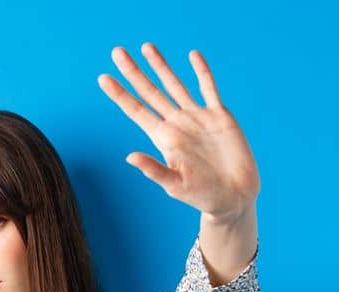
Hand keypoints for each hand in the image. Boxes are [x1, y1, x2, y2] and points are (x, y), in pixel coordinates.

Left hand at [98, 42, 260, 223]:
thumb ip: (155, 170)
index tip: (103, 78)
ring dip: (161, 66)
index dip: (120, 94)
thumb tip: (129, 157)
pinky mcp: (220, 117)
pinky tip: (193, 55)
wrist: (234, 197)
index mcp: (164, 139)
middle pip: (151, 92)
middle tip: (117, 51)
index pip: (136, 111)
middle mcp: (177, 124)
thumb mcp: (176, 186)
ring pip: (176, 85)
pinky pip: (209, 89)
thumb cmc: (204, 196)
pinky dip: (202, 72)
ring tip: (147, 47)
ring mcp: (198, 118)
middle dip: (134, 72)